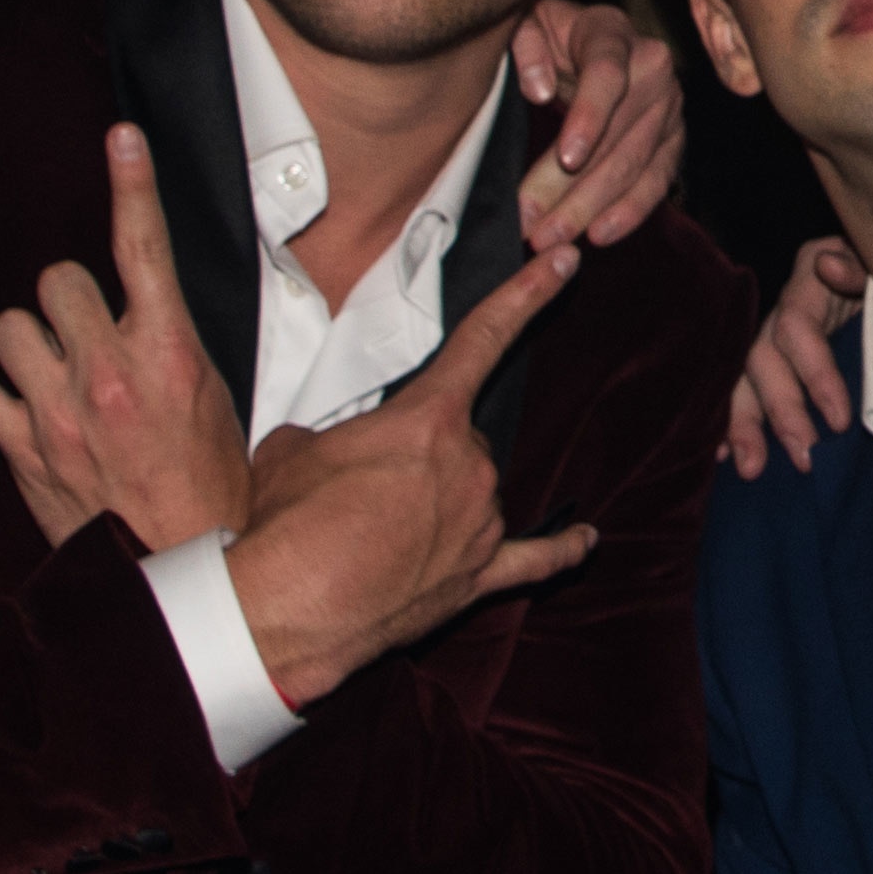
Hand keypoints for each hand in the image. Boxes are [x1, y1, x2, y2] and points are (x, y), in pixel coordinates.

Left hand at [0, 125, 259, 553]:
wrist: (186, 566)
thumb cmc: (207, 484)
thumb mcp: (213, 396)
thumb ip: (174, 341)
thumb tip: (151, 303)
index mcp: (166, 352)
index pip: (143, 248)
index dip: (133, 184)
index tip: (120, 137)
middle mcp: (106, 372)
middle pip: (60, 280)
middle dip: (72, 298)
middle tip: (93, 333)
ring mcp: (57, 409)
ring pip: (12, 323)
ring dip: (31, 334)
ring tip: (56, 366)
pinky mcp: (22, 445)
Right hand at [229, 248, 592, 707]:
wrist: (286, 609)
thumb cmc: (286, 523)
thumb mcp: (290, 449)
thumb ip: (329, 435)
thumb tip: (324, 451)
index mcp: (427, 420)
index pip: (484, 339)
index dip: (526, 294)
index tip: (563, 264)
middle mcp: (470, 467)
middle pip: (460, 440)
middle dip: (418, 456)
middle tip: (359, 489)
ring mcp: (481, 525)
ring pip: (476, 493)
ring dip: (435, 504)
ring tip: (371, 534)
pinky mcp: (479, 577)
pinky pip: (534, 560)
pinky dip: (560, 551)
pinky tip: (586, 541)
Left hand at [506, 0, 684, 252]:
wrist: (575, 43)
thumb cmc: (542, 39)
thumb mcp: (523, 27)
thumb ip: (525, 48)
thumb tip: (540, 88)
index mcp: (610, 31)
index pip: (607, 74)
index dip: (589, 116)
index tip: (566, 158)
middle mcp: (651, 66)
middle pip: (619, 133)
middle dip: (572, 185)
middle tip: (531, 223)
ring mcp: (669, 105)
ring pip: (635, 165)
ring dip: (591, 208)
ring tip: (550, 238)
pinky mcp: (673, 139)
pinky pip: (657, 181)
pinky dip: (628, 212)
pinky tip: (599, 235)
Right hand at [727, 237, 865, 478]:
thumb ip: (859, 268)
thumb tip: (827, 267)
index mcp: (811, 276)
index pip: (797, 328)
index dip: (813, 374)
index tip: (840, 421)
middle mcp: (785, 306)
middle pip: (764, 357)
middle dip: (780, 410)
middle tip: (804, 456)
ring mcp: (777, 333)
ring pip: (746, 377)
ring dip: (745, 423)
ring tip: (750, 467)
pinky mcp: (779, 360)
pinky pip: (747, 390)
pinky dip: (735, 421)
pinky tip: (727, 455)